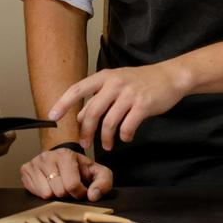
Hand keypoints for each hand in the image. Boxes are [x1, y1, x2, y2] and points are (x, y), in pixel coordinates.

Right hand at [19, 147, 113, 201]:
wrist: (61, 160)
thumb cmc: (79, 168)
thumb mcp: (97, 173)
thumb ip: (103, 182)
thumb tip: (93, 195)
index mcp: (66, 154)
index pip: (72, 185)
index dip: (79, 193)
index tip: (80, 189)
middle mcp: (48, 156)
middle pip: (59, 191)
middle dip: (66, 194)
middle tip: (68, 187)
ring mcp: (35, 162)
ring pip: (47, 194)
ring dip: (55, 195)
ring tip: (58, 185)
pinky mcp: (25, 169)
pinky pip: (35, 192)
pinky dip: (43, 193)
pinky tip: (48, 184)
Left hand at [48, 61, 190, 150]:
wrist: (170, 77)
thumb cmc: (140, 81)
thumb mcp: (115, 84)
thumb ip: (98, 98)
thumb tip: (80, 117)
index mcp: (104, 77)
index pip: (78, 90)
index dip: (63, 103)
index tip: (52, 116)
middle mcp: (115, 83)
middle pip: (92, 112)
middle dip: (86, 131)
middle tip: (84, 144)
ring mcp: (129, 94)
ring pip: (109, 122)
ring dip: (105, 138)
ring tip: (106, 146)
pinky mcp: (144, 105)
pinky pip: (127, 126)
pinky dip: (124, 136)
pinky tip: (126, 138)